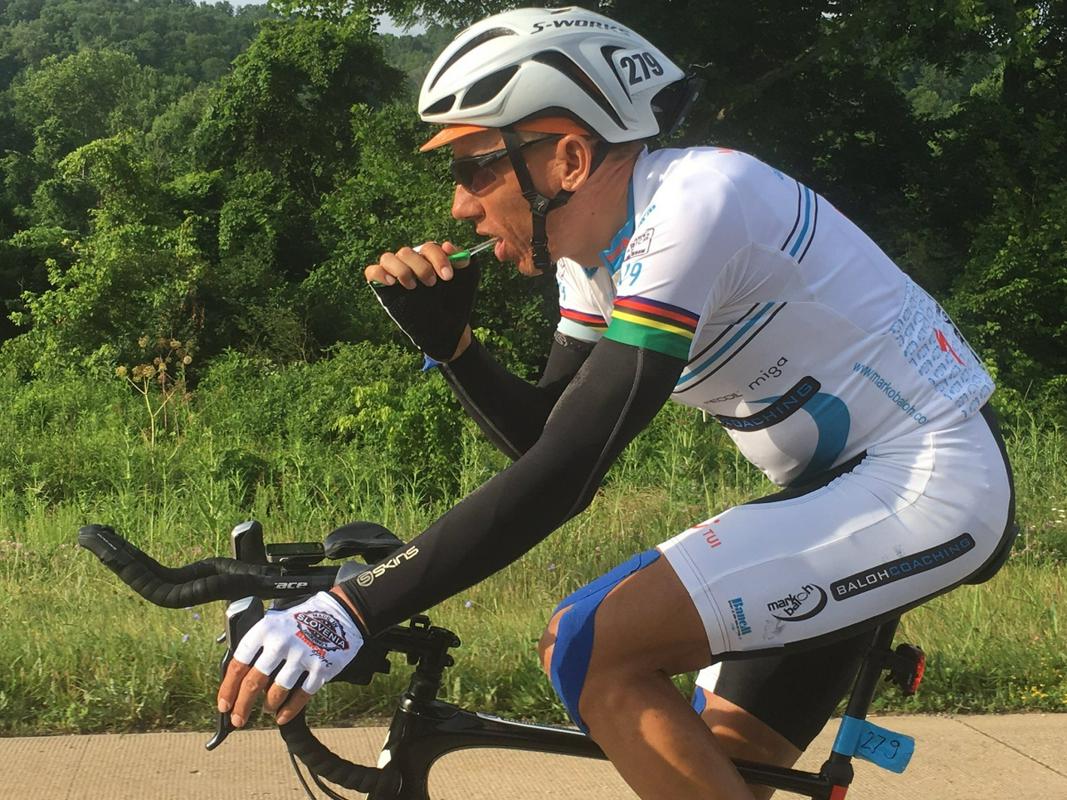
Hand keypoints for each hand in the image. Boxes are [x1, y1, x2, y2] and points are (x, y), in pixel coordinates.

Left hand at [217, 591, 363, 726]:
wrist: (338, 612)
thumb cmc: (300, 620)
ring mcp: (301, 655)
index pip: (238, 665)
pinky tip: (282, 717)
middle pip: (253, 682)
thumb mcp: (273, 623)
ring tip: (266, 709)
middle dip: (242, 706)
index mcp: (264, 630)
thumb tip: (238, 680)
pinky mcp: (320, 667)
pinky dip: (289, 710)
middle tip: (237, 719)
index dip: (228, 689)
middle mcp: (280, 643)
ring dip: (268, 706)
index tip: (224, 705)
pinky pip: (300, 696)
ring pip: (276, 692)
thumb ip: (256, 647)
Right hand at [365, 241, 479, 361]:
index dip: (438, 258)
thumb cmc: (456, 302)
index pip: (428, 248)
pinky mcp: (384, 289)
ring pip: (388, 258)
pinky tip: (392, 283)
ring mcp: (396, 275)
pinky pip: (372, 272)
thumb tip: (447, 246)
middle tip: (432, 283)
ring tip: (413, 286)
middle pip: (407, 252)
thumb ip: (464, 261)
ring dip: (401, 270)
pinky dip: (379, 273)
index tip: (448, 276)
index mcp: (429, 259)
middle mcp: (411, 264)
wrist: (447, 329)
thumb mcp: (467, 281)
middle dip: (421, 267)